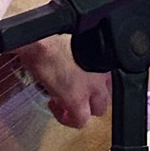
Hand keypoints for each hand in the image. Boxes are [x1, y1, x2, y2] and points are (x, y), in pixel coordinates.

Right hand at [6, 0, 109, 126]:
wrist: (38, 35)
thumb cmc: (49, 29)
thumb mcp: (69, 36)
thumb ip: (74, 46)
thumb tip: (64, 45)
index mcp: (102, 55)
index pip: (110, 77)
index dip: (96, 82)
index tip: (84, 81)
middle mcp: (101, 72)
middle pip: (107, 95)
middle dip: (91, 99)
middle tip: (75, 96)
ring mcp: (91, 87)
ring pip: (98, 110)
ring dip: (83, 110)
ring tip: (65, 105)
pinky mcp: (75, 99)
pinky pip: (79, 121)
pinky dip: (68, 119)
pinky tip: (55, 107)